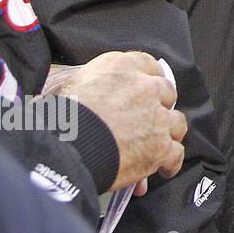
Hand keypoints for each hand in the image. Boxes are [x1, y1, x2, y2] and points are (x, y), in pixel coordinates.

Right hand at [44, 51, 186, 190]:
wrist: (63, 147)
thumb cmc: (57, 118)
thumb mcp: (67, 85)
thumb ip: (86, 83)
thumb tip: (85, 91)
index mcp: (120, 66)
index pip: (147, 64)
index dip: (148, 79)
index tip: (146, 89)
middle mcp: (144, 87)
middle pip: (165, 93)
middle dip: (159, 105)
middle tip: (149, 119)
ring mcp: (156, 117)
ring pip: (176, 123)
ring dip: (168, 133)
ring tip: (158, 143)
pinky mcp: (160, 146)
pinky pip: (176, 153)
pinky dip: (170, 163)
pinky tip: (163, 168)